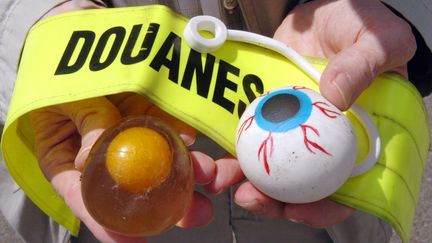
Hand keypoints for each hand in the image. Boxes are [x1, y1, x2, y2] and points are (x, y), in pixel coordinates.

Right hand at [29, 93, 215, 241]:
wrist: (85, 42)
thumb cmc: (62, 75)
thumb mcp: (64, 99)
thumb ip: (84, 123)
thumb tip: (91, 159)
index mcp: (73, 161)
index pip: (88, 198)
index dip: (109, 222)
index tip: (132, 242)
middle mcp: (110, 153)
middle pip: (138, 186)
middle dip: (170, 202)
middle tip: (196, 214)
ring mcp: (135, 133)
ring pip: (164, 159)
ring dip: (190, 170)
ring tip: (212, 175)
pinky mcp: (155, 112)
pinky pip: (174, 125)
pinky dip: (187, 134)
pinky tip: (197, 138)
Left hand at [206, 0, 416, 227]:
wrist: (323, 12)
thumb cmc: (360, 25)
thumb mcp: (376, 40)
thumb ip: (364, 65)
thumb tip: (338, 95)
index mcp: (359, 139)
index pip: (348, 188)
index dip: (325, 207)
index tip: (299, 209)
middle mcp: (326, 141)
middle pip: (304, 187)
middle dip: (277, 201)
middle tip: (252, 197)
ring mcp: (295, 130)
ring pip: (274, 169)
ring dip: (250, 181)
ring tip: (229, 181)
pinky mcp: (271, 115)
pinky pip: (254, 137)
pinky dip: (239, 149)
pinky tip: (223, 155)